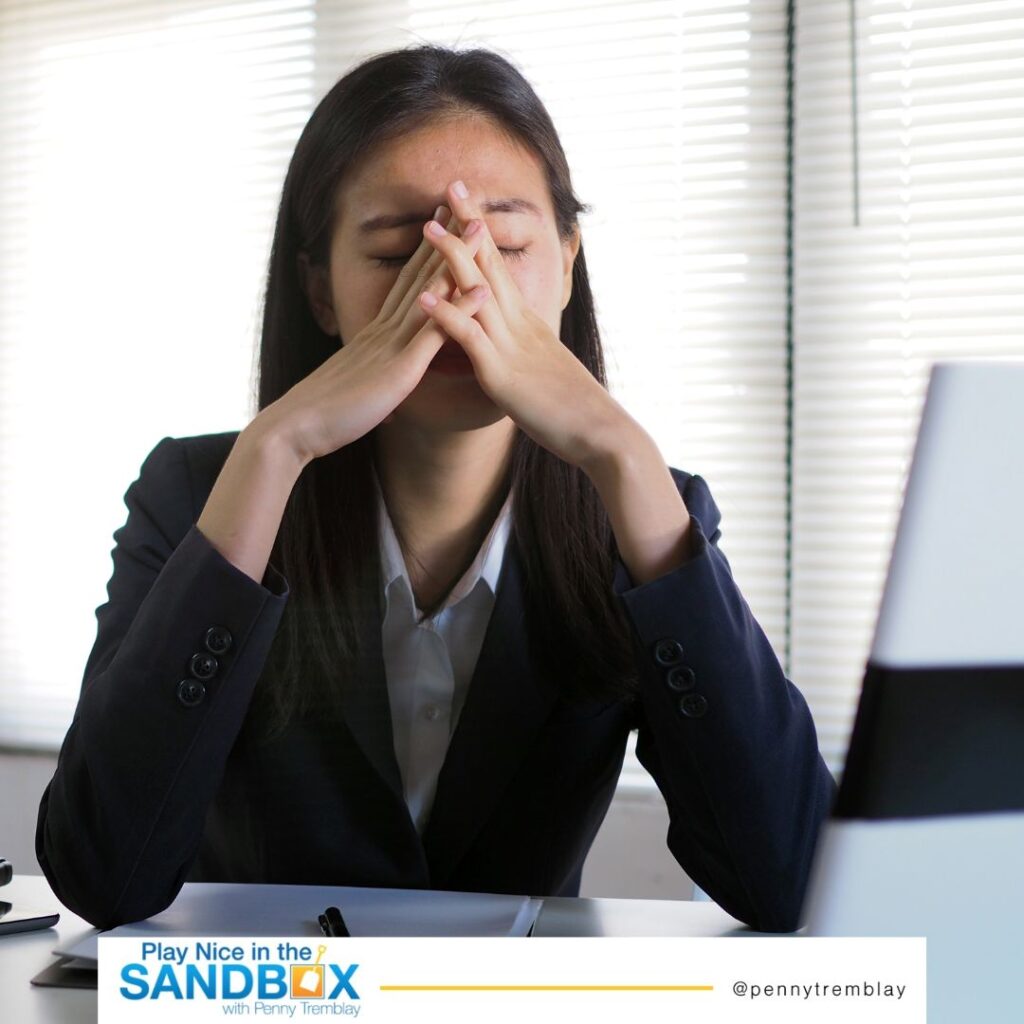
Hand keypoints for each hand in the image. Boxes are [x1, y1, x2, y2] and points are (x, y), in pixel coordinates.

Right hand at [266, 206, 490, 462]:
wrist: (295, 427)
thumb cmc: (324, 414)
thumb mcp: (355, 387)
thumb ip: (372, 376)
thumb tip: (381, 384)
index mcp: (375, 334)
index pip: (406, 285)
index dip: (425, 253)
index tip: (441, 223)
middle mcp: (384, 330)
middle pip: (420, 275)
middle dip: (445, 239)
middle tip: (465, 204)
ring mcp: (392, 346)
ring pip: (431, 294)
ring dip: (458, 260)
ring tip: (481, 230)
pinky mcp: (400, 369)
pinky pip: (434, 334)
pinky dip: (459, 310)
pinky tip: (481, 291)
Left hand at [417, 180, 628, 468]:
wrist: (600, 433)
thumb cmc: (572, 408)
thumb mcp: (546, 369)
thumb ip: (527, 350)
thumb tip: (519, 343)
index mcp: (526, 324)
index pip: (499, 270)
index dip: (482, 235)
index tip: (467, 203)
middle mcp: (518, 327)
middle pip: (490, 266)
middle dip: (469, 224)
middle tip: (451, 185)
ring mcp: (510, 348)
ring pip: (478, 294)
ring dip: (452, 258)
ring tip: (428, 227)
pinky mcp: (501, 375)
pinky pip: (471, 340)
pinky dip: (448, 316)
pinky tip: (424, 297)